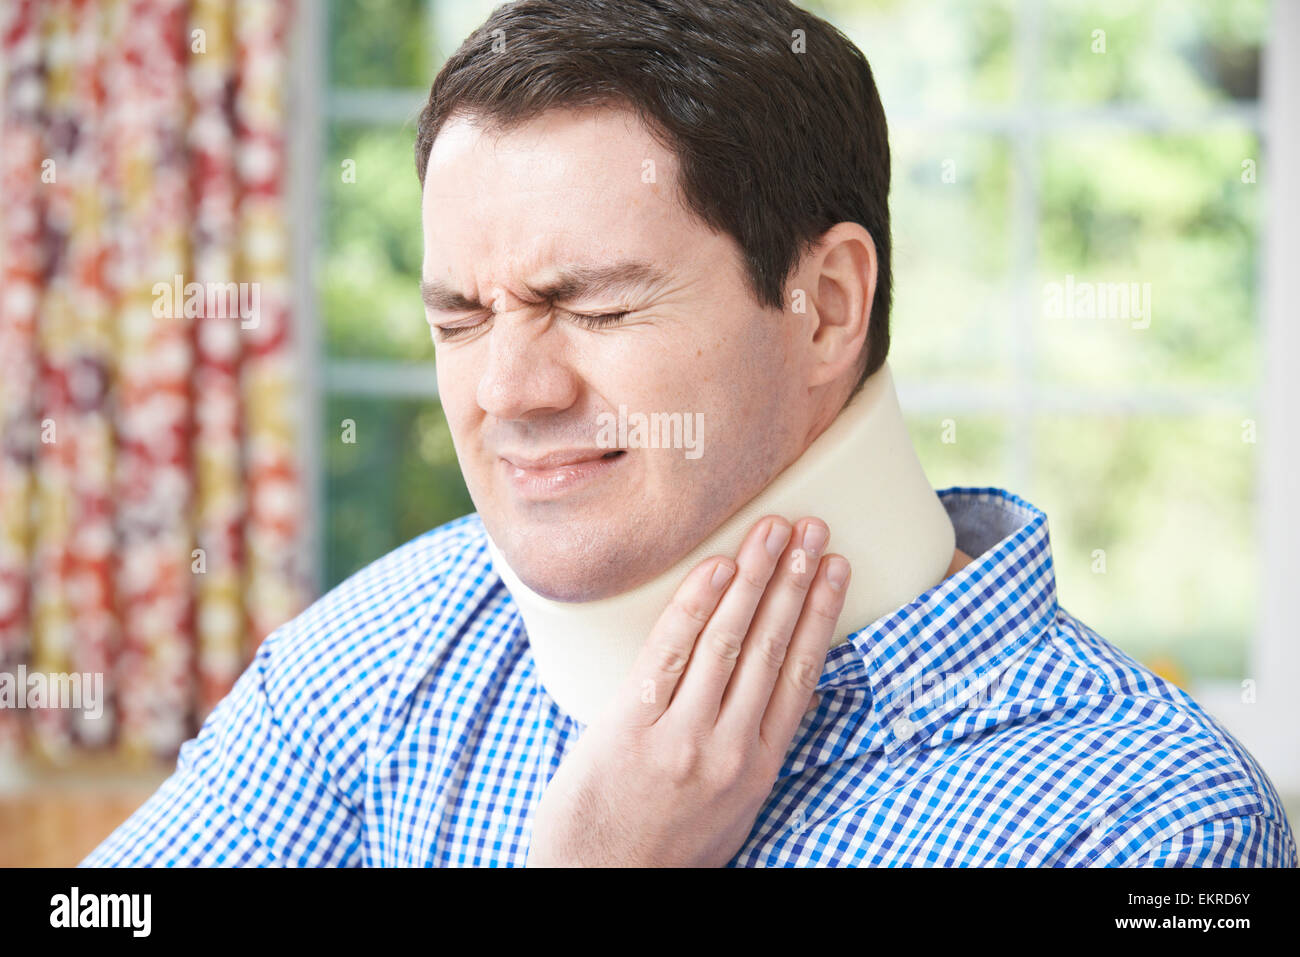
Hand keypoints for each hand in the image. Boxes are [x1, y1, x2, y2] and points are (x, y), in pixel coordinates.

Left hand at [526, 515, 850, 866]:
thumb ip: (748, 748)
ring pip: (727, 640)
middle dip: (794, 579)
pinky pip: (669, 652)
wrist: (601, 885)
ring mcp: (680, 736)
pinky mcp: (630, 727)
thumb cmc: (663, 846)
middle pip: (771, 645)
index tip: (836, 567)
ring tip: (772, 529)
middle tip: (810, 525)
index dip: (821, 612)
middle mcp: (729, 747)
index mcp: (759, 765)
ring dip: (753, 576)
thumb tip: (764, 688)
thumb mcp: (731, 807)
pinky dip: (694, 605)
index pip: (801, 672)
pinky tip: (715, 568)